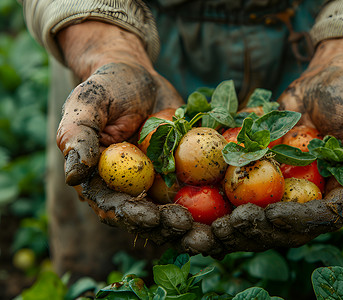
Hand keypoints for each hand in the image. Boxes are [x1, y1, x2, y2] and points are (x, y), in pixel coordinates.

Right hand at [55, 21, 200, 247]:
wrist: (139, 77)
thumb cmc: (107, 88)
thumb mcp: (86, 106)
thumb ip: (78, 137)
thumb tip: (73, 176)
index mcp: (105, 183)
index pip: (116, 209)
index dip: (133, 217)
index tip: (152, 217)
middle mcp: (134, 190)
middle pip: (152, 217)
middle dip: (171, 227)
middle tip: (191, 229)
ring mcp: (162, 184)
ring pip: (181, 210)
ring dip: (199, 223)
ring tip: (218, 227)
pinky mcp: (186, 173)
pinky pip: (203, 187)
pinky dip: (219, 196)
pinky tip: (236, 201)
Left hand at [210, 38, 342, 252]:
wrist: (324, 79)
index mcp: (340, 195)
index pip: (318, 219)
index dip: (294, 221)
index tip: (267, 214)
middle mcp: (309, 199)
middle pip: (280, 227)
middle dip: (252, 232)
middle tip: (223, 228)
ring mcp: (282, 190)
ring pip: (253, 217)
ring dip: (227, 226)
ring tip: (200, 227)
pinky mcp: (259, 177)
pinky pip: (236, 192)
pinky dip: (214, 200)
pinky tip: (187, 202)